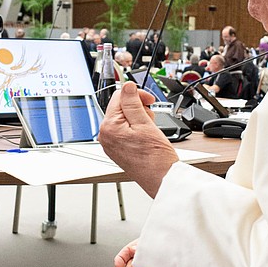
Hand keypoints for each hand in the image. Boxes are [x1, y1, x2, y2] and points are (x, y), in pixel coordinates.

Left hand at [98, 81, 179, 197]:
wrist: (162, 179)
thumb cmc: (156, 158)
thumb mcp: (145, 123)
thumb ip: (133, 102)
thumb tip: (127, 87)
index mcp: (109, 127)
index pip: (119, 97)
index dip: (137, 95)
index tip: (150, 100)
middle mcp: (106, 135)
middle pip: (121, 107)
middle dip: (138, 108)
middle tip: (151, 119)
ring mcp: (111, 144)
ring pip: (124, 119)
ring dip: (139, 118)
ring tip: (150, 131)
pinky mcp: (118, 149)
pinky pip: (125, 131)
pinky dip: (137, 129)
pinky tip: (146, 137)